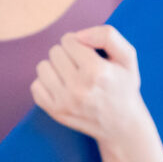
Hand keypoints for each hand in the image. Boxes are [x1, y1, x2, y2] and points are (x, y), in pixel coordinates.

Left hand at [31, 25, 147, 141]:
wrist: (122, 126)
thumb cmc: (124, 88)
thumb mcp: (127, 57)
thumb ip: (107, 36)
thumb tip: (78, 35)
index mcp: (97, 71)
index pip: (69, 40)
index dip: (78, 43)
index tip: (88, 54)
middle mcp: (79, 88)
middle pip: (54, 52)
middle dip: (67, 55)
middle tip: (81, 67)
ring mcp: (65, 102)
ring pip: (43, 67)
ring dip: (55, 68)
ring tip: (71, 76)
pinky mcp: (55, 112)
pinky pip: (35, 86)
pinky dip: (46, 84)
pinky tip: (62, 88)